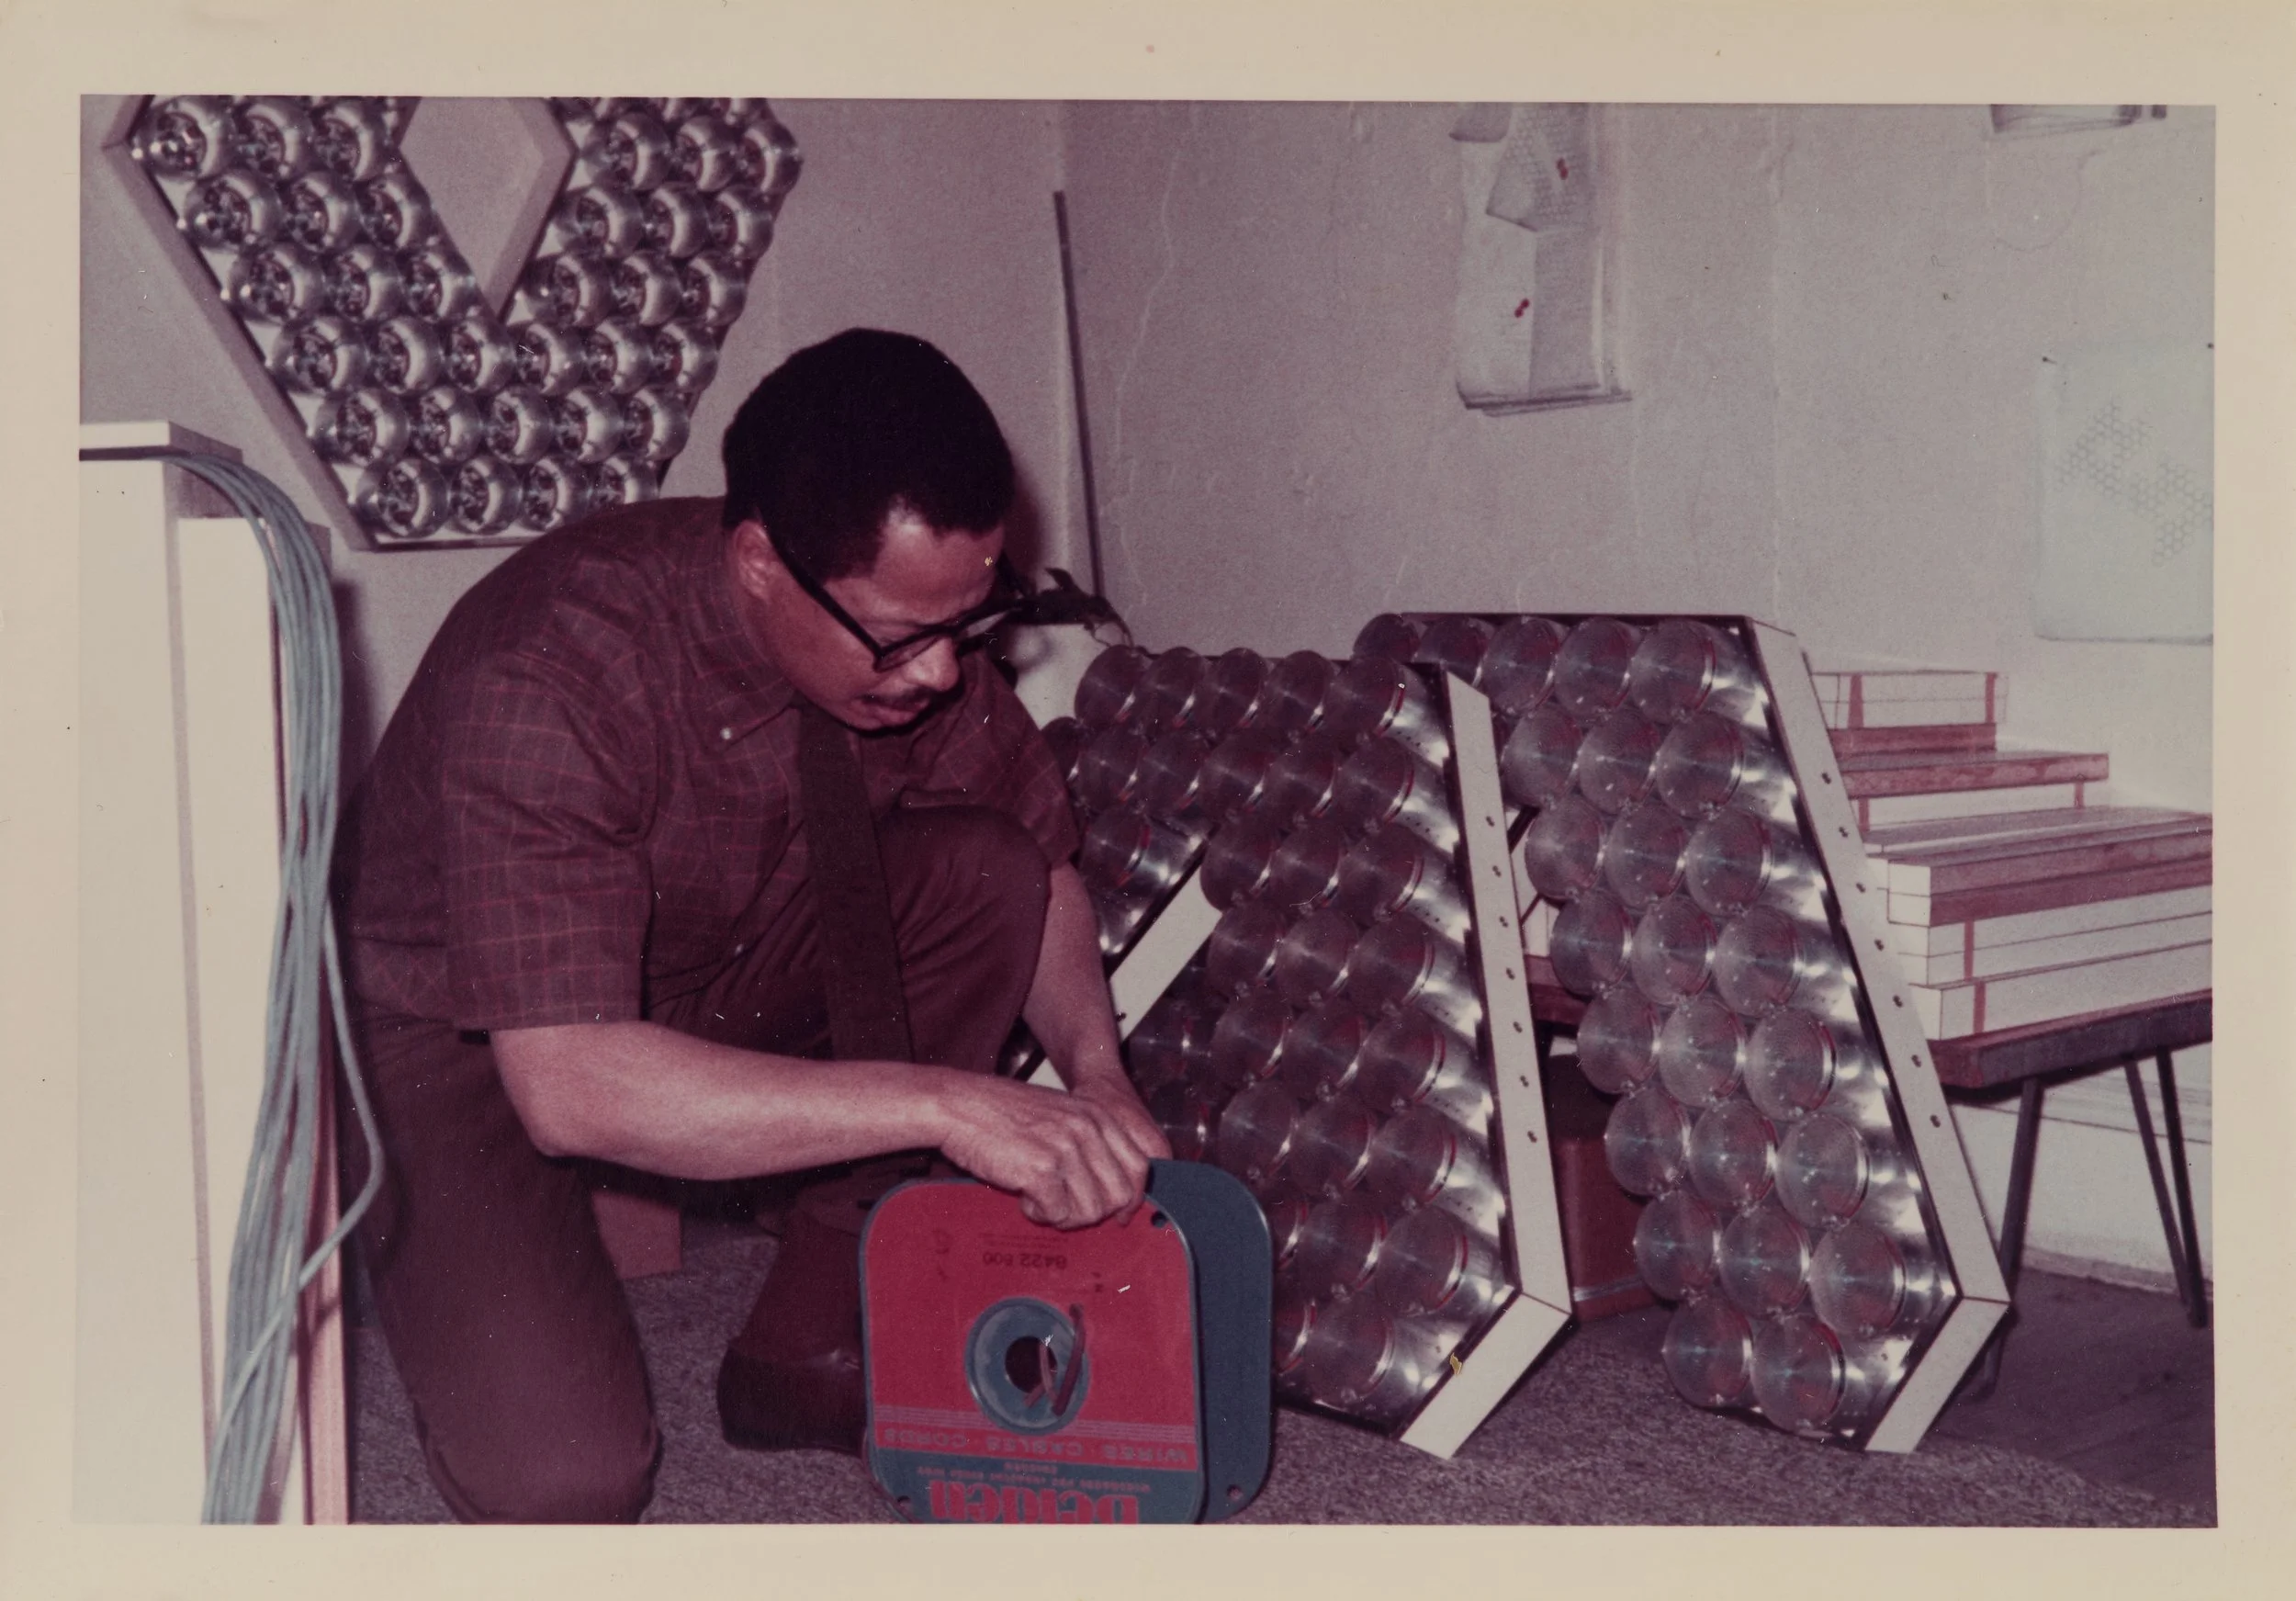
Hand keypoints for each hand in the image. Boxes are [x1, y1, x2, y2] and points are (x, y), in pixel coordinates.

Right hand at [929, 1072, 1163, 1228]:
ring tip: (1040, 1198)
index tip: (1116, 1214)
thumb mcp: (1059, 1115)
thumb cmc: (1001, 1114)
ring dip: (1065, 1215)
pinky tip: (1023, 1197)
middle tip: (1066, 1208)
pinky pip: (1057, 1214)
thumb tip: (1114, 1190)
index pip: (1140, 1166)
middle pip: (1121, 1194)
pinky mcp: (1041, 1170)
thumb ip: (1089, 1142)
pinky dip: (1039, 1214)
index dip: (1130, 1197)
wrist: (958, 1105)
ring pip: (1091, 1211)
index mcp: (1098, 1115)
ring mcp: (1066, 1149)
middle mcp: (1088, 1129)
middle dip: (1095, 1212)